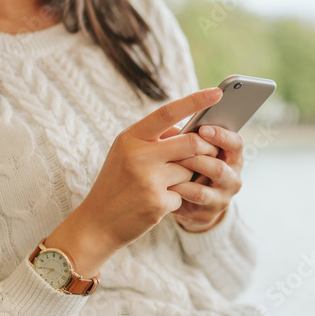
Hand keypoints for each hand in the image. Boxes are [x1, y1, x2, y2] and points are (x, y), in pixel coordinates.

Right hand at [44, 88, 222, 274]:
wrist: (97, 223)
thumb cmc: (116, 184)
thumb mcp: (125, 153)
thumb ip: (154, 139)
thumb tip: (192, 129)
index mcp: (130, 138)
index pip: (167, 112)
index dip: (194, 101)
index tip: (217, 92)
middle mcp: (138, 155)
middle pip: (191, 143)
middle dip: (205, 149)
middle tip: (209, 153)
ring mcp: (148, 180)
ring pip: (190, 170)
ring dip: (187, 178)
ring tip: (163, 185)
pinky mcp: (157, 202)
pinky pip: (184, 194)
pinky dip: (176, 198)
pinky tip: (156, 204)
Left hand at [169, 124, 244, 232]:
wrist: (191, 203)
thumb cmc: (192, 167)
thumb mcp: (197, 151)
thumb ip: (192, 139)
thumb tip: (176, 128)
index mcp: (233, 158)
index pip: (236, 144)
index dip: (221, 136)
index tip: (202, 129)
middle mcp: (232, 180)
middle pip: (220, 168)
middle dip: (197, 159)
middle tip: (177, 150)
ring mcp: (221, 199)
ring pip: (205, 190)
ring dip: (185, 178)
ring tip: (169, 167)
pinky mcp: (207, 215)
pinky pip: (190, 204)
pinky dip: (178, 192)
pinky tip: (166, 184)